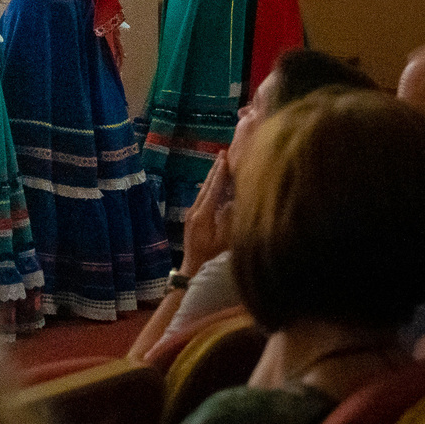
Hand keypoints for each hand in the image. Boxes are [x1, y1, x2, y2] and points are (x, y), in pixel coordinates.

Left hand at [180, 158, 230, 273]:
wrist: (192, 271)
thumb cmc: (211, 259)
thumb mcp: (223, 241)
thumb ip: (228, 220)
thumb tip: (233, 201)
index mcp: (202, 215)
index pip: (213, 189)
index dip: (220, 172)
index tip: (226, 157)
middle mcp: (194, 212)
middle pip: (206, 186)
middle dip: (215, 169)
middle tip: (222, 152)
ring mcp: (191, 215)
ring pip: (203, 190)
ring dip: (212, 176)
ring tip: (220, 162)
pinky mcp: (192, 219)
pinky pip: (203, 197)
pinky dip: (210, 186)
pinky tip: (215, 183)